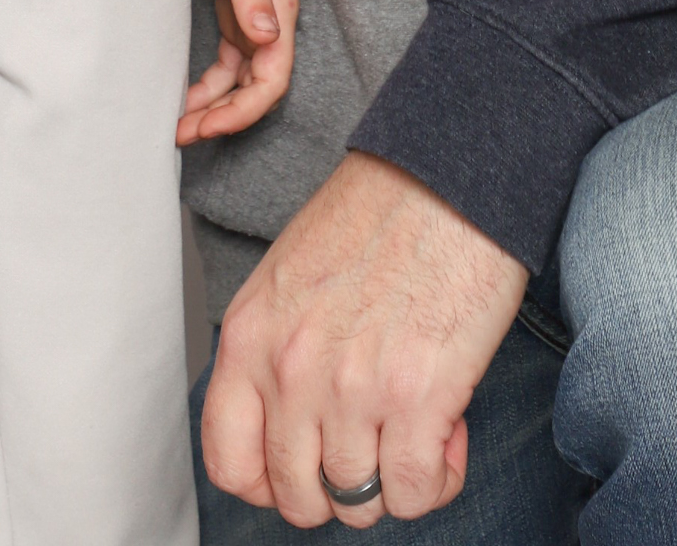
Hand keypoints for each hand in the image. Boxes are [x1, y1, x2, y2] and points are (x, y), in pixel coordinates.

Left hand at [180, 0, 297, 144]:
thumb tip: (268, 39)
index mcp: (278, 11)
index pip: (272, 81)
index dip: (242, 112)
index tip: (206, 127)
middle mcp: (269, 17)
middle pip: (256, 87)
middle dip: (225, 117)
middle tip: (182, 134)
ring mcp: (250, 12)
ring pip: (239, 77)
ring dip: (214, 104)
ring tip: (178, 122)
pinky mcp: (230, 2)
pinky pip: (226, 59)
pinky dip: (208, 81)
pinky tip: (184, 90)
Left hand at [202, 152, 527, 527]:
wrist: (449, 173)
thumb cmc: (378, 213)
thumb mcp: (291, 277)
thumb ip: (277, 353)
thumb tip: (296, 430)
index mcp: (250, 335)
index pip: (228, 463)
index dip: (270, 483)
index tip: (307, 465)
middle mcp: (292, 369)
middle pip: (300, 497)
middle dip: (341, 485)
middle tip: (373, 440)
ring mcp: (353, 388)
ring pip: (361, 504)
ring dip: (393, 478)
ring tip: (416, 423)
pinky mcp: (420, 397)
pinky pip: (416, 494)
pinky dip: (436, 479)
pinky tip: (448, 431)